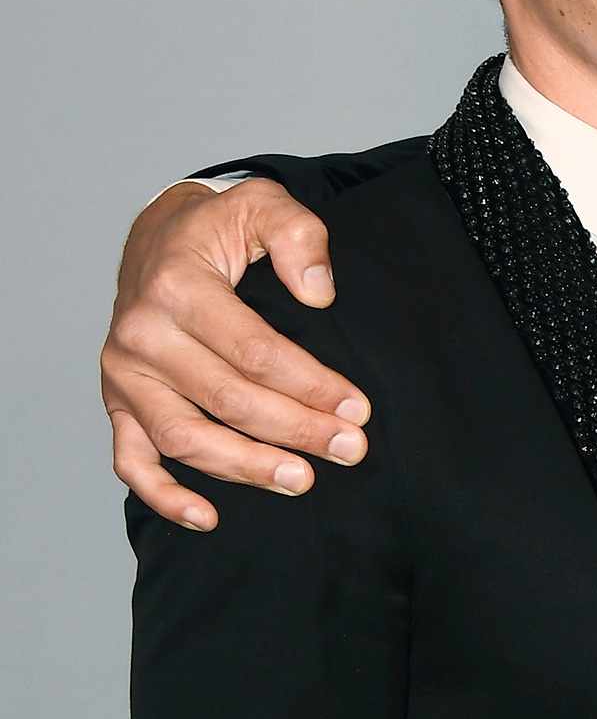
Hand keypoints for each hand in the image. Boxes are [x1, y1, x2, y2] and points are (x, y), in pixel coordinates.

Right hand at [102, 179, 368, 528]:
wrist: (157, 236)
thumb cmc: (217, 225)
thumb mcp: (264, 203)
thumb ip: (298, 235)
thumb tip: (320, 292)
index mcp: (178, 288)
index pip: (254, 351)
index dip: (309, 384)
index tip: (356, 408)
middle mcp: (142, 336)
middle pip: (227, 400)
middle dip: (295, 430)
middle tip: (350, 449)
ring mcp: (124, 374)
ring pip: (184, 438)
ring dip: (244, 467)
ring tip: (302, 480)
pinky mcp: (118, 401)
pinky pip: (131, 460)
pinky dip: (164, 495)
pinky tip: (208, 515)